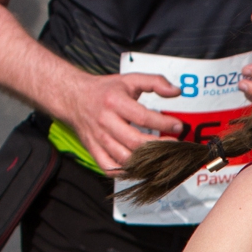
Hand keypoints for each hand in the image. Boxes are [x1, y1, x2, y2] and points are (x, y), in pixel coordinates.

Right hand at [61, 72, 182, 171]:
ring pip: (124, 158)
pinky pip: (109, 167)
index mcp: (114, 102)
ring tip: (162, 157)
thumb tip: (176, 91)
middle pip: (134, 141)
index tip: (178, 126)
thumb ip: (155, 82)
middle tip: (174, 145)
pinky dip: (125, 171)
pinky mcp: (93, 150)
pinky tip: (140, 166)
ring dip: (146, 161)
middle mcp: (105, 121)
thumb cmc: (106, 90)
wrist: (74, 97)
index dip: (164, 124)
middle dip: (158, 146)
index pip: (143, 117)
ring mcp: (98, 138)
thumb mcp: (130, 79)